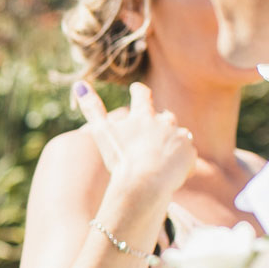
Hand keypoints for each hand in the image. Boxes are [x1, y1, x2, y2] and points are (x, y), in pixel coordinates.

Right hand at [79, 81, 194, 215]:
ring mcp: (179, 137)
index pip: (142, 96)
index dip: (139, 91)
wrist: (144, 183)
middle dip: (161, 121)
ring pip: (178, 135)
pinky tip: (172, 173)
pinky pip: (187, 156)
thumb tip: (79, 84)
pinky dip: (181, 161)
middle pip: (165, 117)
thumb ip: (92, 108)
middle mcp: (164, 122)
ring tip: (163, 156)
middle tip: (155, 128)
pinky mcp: (189, 154)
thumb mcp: (102, 132)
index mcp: (143, 116)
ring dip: (172, 141)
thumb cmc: (121, 158)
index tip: (136, 88)